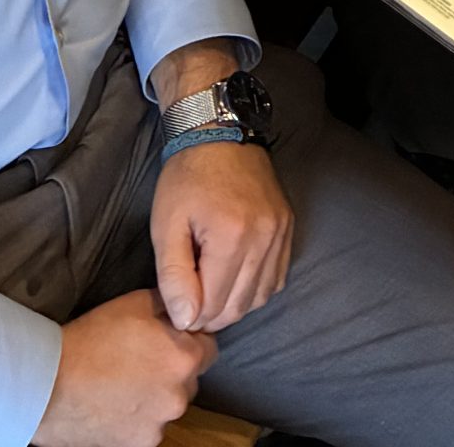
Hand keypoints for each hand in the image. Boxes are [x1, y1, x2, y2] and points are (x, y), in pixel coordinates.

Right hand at [31, 290, 214, 446]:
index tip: (169, 339)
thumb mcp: (139, 302)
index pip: (209, 347)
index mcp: (186, 358)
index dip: (190, 340)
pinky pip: (149, 427)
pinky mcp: (139, 445)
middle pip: (190, 378)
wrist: (50, 384)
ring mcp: (160, 425)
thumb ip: (172, 306)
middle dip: (174, 368)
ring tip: (125, 382)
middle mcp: (181, 396)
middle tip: (143, 359)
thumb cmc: (95, 337)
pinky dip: (139, 418)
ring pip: (169, 404)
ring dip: (157, 395)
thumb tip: (186, 309)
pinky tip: (117, 403)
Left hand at [150, 139, 292, 334]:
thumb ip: (173, 277)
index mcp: (231, 237)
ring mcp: (281, 231)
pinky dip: (256, 288)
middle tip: (191, 299)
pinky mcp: (288, 226)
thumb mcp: (165, 226)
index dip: (191, 314)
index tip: (177, 302)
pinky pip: (277, 277)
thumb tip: (186, 321)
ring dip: (235, 304)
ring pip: (261, 296)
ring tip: (212, 288)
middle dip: (212, 314)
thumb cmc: (186, 180)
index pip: (214, 306)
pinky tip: (237, 277)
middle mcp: (264, 237)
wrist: (219, 133)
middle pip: (239, 306)